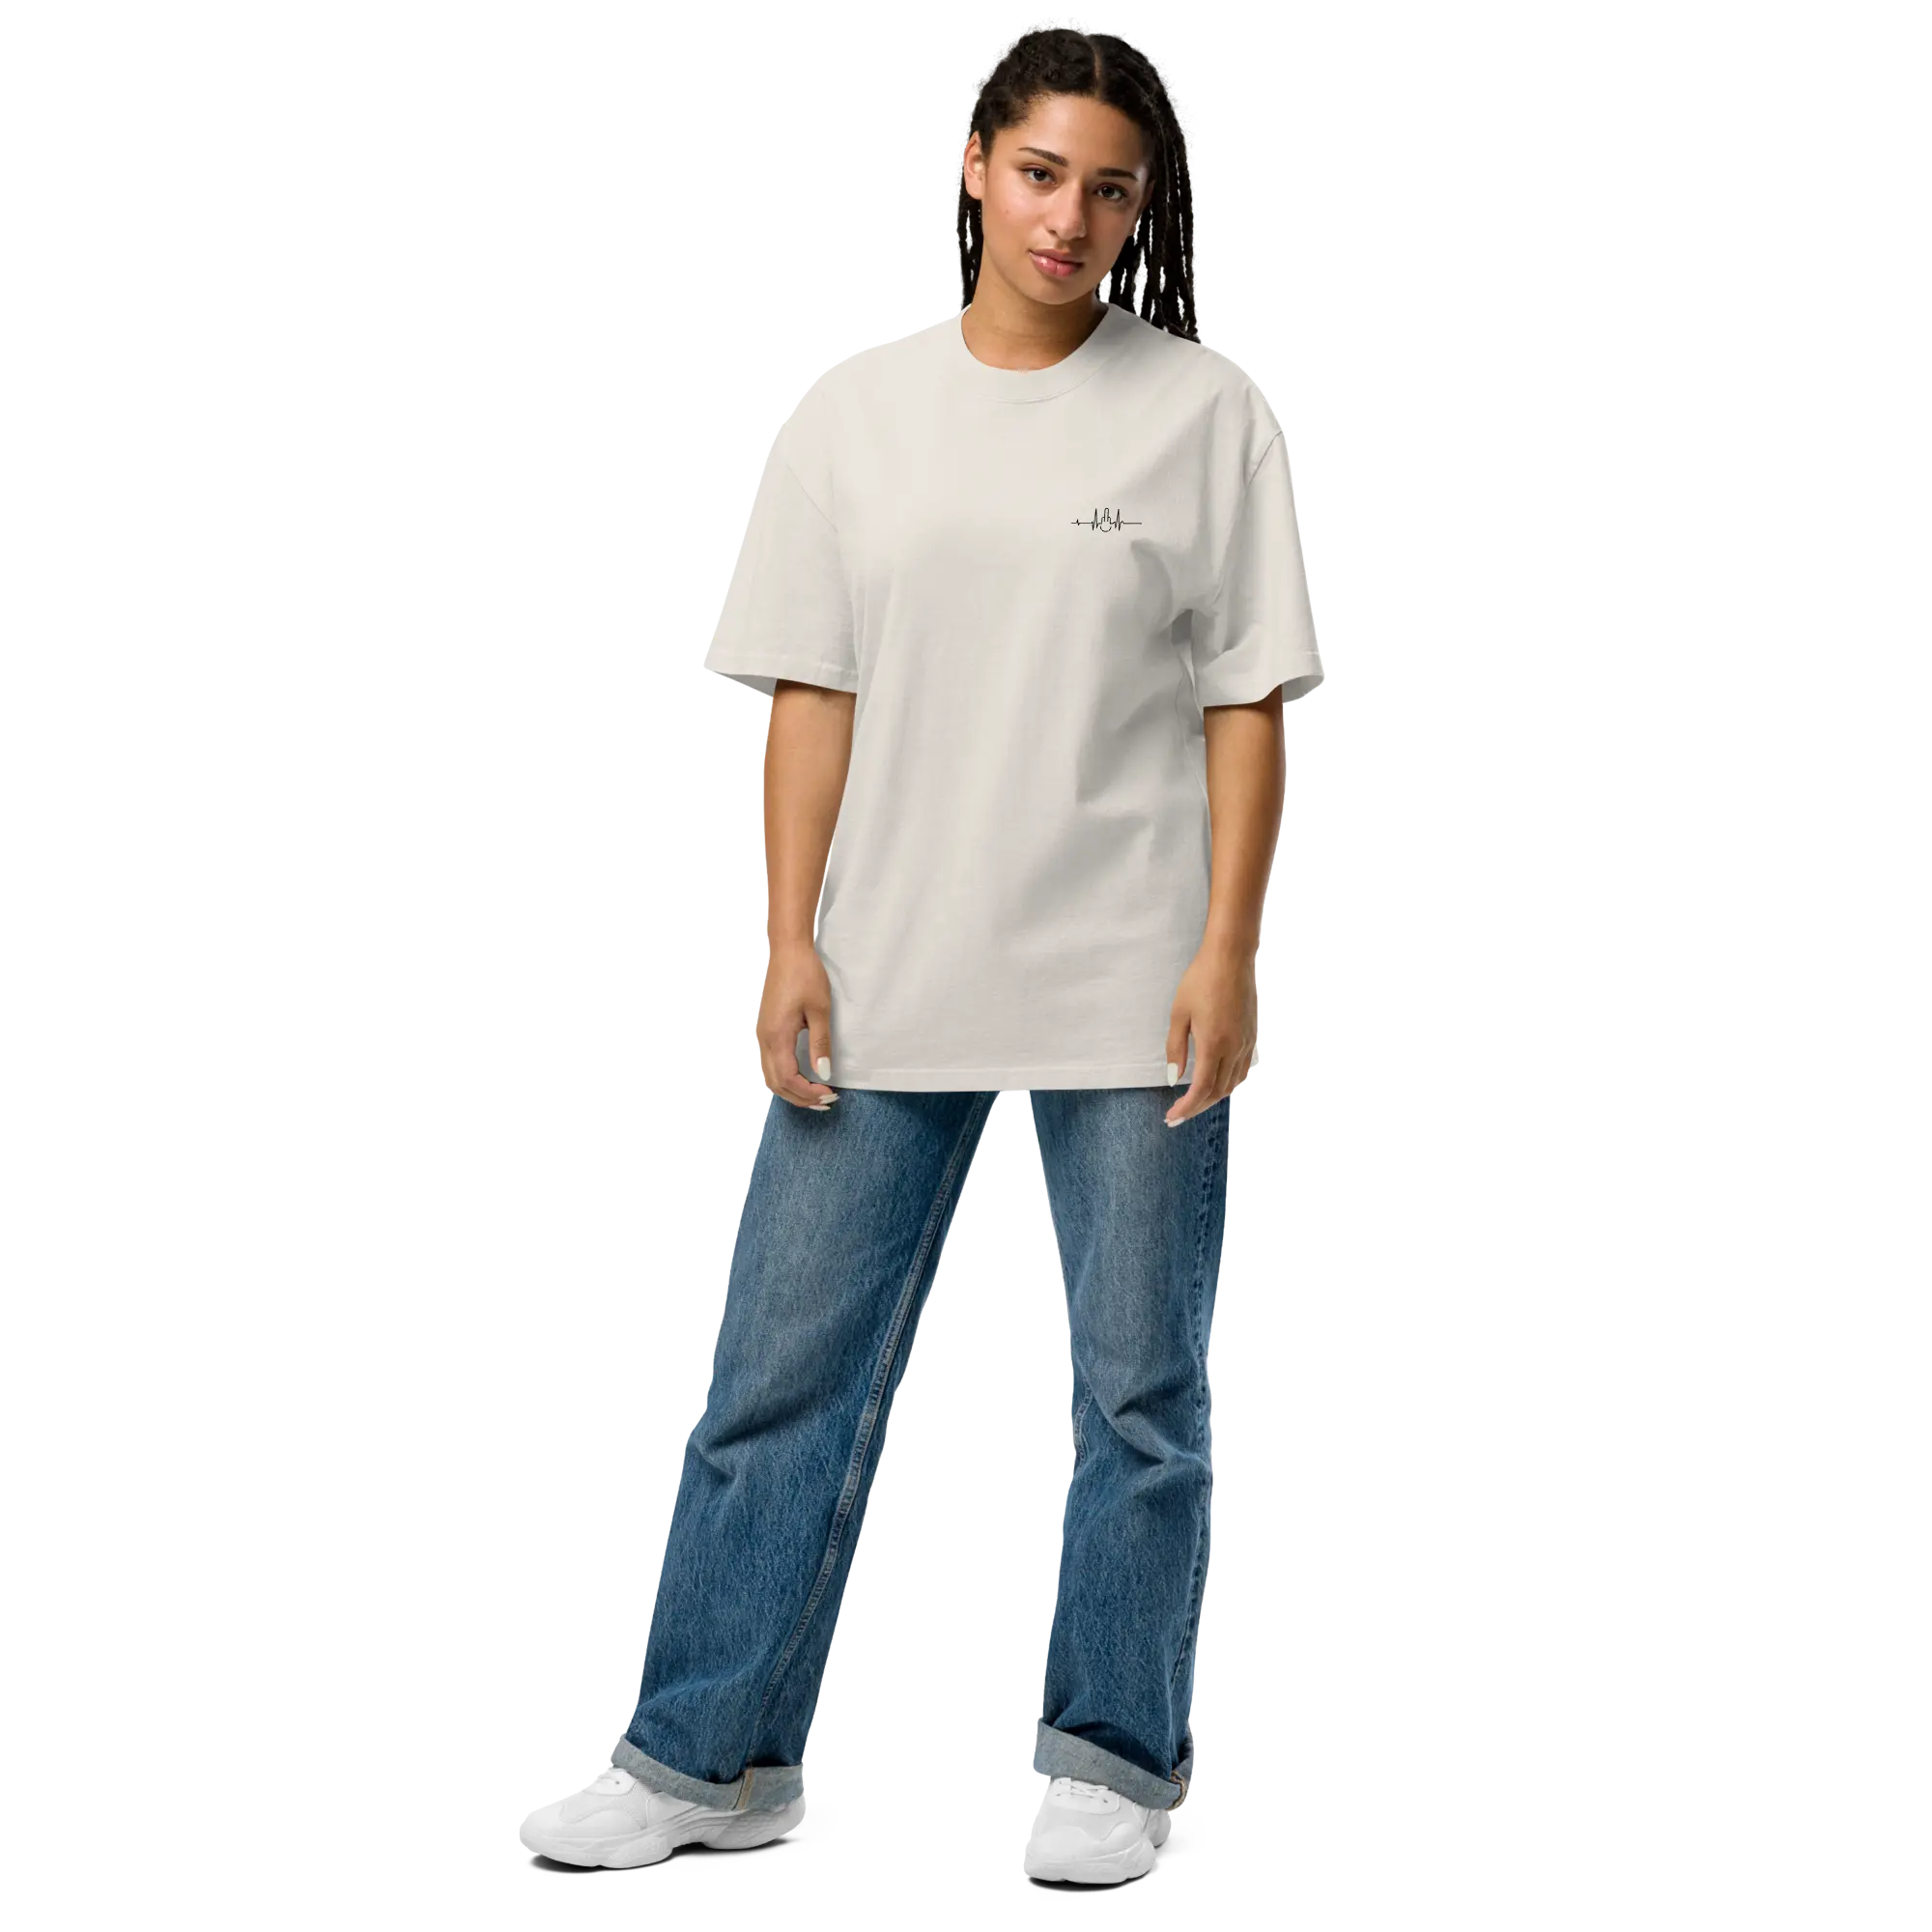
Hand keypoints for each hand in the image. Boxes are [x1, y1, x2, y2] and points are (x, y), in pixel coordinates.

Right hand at [758, 940, 840, 1110]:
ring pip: (770, 1077)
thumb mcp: (819, 1010)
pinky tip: (801, 1080)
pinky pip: (769, 1066)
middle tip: (826, 1101)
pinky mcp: (765, 1032)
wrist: (787, 952)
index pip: (789, 1079)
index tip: (830, 1093)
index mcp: (777, 1037)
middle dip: (801, 1098)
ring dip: (792, 1091)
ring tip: (816, 1095)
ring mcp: (762, 1037)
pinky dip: (784, 1079)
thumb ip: (821, 1043)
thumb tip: (824, 1073)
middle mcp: (764, 1041)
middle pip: (776, 1084)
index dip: (808, 1092)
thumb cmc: (805, 976)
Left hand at [1164, 939, 1258, 1126]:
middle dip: (1196, 1108)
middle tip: (1177, 1115)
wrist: (1230, 958)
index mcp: (1213, 1044)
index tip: (1172, 1116)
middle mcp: (1234, 1049)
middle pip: (1217, 1092)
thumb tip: (1173, 1078)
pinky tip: (1215, 1082)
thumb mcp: (1178, 1014)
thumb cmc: (1200, 980)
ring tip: (1193, 1102)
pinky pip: (1243, 1070)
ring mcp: (1246, 1044)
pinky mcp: (1252, 1037)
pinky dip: (1228, 1083)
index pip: (1201, 1090)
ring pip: (1232, 1084)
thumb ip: (1175, 1048)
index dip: (1186, 1108)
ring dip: (1212, 1098)